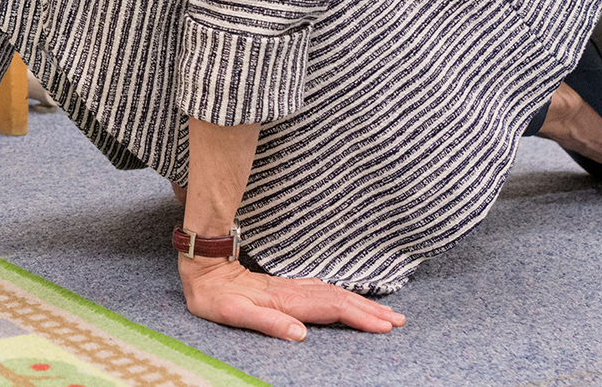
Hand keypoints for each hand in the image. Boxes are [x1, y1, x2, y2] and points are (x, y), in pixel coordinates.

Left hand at [178, 256, 404, 340]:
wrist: (202, 266)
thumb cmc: (213, 296)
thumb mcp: (232, 314)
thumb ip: (266, 322)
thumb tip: (300, 334)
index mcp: (285, 301)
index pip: (331, 310)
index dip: (359, 318)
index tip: (384, 326)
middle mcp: (293, 292)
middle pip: (340, 300)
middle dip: (371, 311)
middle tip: (399, 321)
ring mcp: (291, 288)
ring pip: (334, 294)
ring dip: (362, 303)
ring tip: (387, 312)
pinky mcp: (287, 287)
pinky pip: (324, 291)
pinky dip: (345, 296)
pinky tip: (353, 299)